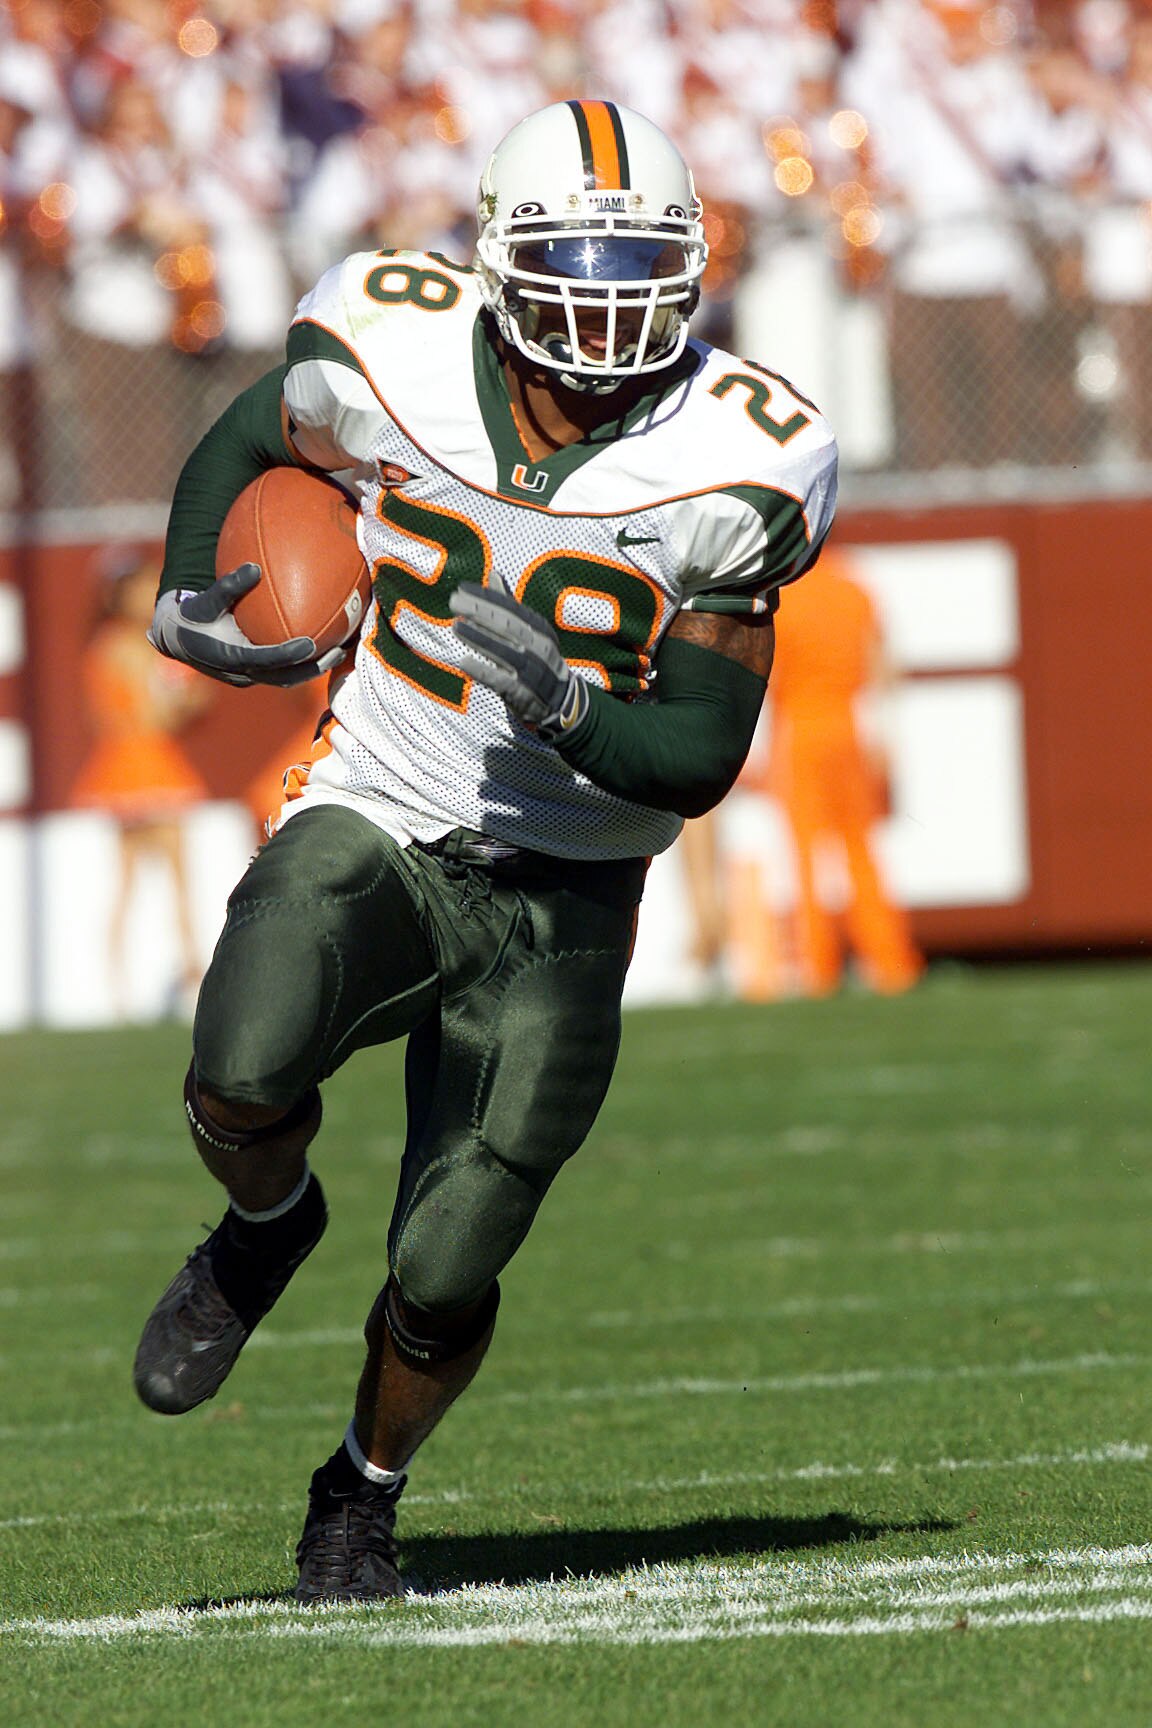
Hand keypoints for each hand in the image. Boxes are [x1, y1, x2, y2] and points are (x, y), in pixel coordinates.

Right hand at [148, 565, 344, 687]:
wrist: (178, 640)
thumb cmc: (193, 616)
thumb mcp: (205, 600)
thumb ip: (228, 586)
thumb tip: (254, 566)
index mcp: (230, 657)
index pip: (265, 659)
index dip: (289, 654)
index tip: (311, 643)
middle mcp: (242, 673)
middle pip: (284, 677)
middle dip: (313, 668)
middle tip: (338, 652)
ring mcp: (250, 678)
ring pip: (287, 679)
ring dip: (314, 669)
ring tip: (341, 653)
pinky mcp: (255, 676)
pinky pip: (284, 673)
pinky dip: (304, 664)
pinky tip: (325, 647)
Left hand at [450, 574, 588, 739]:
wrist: (560, 700)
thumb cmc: (538, 658)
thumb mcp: (530, 630)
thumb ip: (509, 604)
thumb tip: (493, 573)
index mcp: (540, 628)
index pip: (511, 608)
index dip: (486, 597)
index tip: (462, 588)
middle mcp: (540, 647)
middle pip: (508, 626)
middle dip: (479, 612)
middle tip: (453, 602)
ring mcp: (533, 670)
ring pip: (504, 651)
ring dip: (478, 637)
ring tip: (455, 625)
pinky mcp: (523, 693)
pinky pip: (501, 680)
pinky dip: (483, 671)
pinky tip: (463, 661)